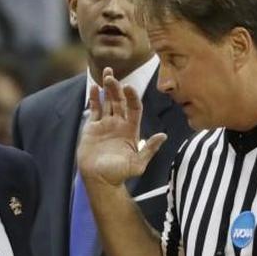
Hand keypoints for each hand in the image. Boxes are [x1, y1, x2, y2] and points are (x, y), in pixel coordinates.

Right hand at [76, 67, 167, 186]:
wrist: (99, 181)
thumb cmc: (119, 174)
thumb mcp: (138, 164)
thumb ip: (149, 149)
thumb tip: (163, 136)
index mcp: (131, 129)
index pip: (134, 108)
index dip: (132, 97)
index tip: (128, 87)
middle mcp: (119, 124)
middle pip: (119, 101)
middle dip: (117, 88)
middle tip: (112, 76)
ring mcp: (106, 124)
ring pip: (107, 102)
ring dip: (107, 88)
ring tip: (106, 74)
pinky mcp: (92, 128)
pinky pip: (94, 109)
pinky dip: (94, 98)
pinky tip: (93, 87)